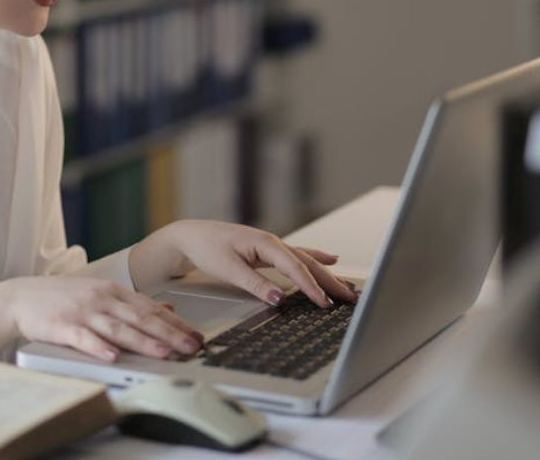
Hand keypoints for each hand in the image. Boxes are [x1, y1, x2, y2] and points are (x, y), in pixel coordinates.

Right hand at [0, 275, 203, 361]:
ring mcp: (82, 312)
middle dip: (169, 333)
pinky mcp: (62, 326)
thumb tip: (169, 305)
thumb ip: (134, 301)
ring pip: (118, 328)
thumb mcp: (101, 292)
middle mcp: (101, 299)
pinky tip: (112, 356)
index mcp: (112, 291)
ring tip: (163, 353)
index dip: (176, 322)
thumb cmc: (63, 297)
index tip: (196, 335)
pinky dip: (99, 347)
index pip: (150, 307)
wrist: (21, 297)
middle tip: (191, 346)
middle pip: (140, 318)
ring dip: (143, 341)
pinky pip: (83, 338)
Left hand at [130, 220, 358, 307]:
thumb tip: (279, 298)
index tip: (324, 303)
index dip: (311, 287)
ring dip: (326, 273)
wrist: (190, 236)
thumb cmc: (206, 247)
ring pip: (305, 260)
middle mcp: (272, 242)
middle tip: (350, 297)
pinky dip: (315, 259)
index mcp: (265, 243)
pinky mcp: (267, 251)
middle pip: (307, 263)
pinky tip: (330, 259)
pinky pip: (297, 256)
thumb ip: (255, 284)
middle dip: (329, 280)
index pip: (294, 267)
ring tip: (347, 285)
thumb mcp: (228, 269)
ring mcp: (271, 246)